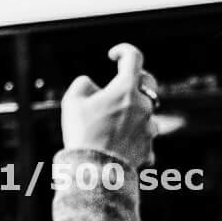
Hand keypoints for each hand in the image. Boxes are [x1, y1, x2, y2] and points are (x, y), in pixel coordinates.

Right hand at [61, 43, 154, 170]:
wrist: (96, 170)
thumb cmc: (82, 131)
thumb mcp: (71, 100)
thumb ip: (83, 84)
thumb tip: (93, 85)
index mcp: (126, 89)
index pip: (134, 58)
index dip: (123, 51)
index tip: (112, 56)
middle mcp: (143, 107)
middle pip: (148, 84)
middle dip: (135, 80)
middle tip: (119, 86)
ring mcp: (149, 129)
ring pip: (145, 113)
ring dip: (131, 113)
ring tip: (109, 124)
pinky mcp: (149, 149)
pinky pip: (143, 138)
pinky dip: (132, 138)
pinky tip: (116, 145)